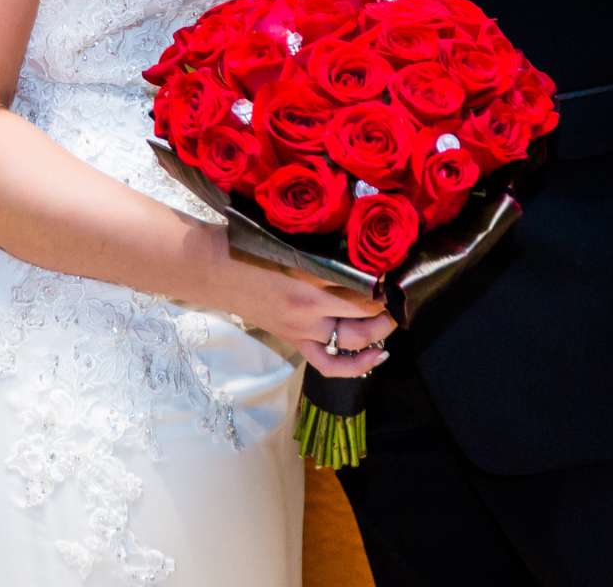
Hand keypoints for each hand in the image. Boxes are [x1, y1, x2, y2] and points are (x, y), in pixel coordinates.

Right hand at [207, 249, 394, 379]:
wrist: (215, 269)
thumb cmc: (251, 247)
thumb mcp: (292, 245)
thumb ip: (326, 256)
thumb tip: (364, 260)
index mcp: (308, 285)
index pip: (361, 294)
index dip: (383, 288)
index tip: (395, 277)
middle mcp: (308, 313)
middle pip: (362, 322)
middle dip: (385, 314)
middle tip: (397, 301)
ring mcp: (301, 331)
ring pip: (350, 344)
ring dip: (375, 337)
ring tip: (388, 325)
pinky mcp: (294, 340)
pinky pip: (327, 363)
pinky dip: (353, 366)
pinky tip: (373, 358)